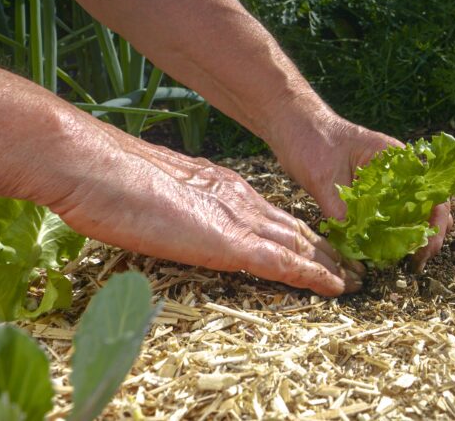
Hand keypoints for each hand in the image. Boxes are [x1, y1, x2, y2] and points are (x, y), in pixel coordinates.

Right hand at [44, 120, 362, 295]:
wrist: (97, 167)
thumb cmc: (109, 183)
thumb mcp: (155, 197)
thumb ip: (179, 209)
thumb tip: (180, 222)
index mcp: (222, 190)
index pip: (272, 219)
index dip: (301, 236)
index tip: (322, 249)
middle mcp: (239, 202)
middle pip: (293, 231)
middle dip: (325, 251)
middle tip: (354, 267)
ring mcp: (237, 220)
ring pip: (297, 246)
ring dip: (329, 264)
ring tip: (357, 279)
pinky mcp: (229, 241)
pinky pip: (281, 263)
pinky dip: (312, 275)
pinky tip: (335, 286)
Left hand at [269, 112, 451, 271]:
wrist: (292, 126)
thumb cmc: (311, 139)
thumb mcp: (325, 178)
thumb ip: (341, 210)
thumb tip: (356, 247)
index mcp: (395, 159)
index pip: (432, 191)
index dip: (434, 222)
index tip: (424, 247)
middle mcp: (395, 171)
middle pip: (427, 205)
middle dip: (427, 235)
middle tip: (416, 261)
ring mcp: (383, 182)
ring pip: (409, 212)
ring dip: (410, 236)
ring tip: (406, 261)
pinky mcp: (367, 192)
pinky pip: (386, 215)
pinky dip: (389, 233)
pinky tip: (383, 251)